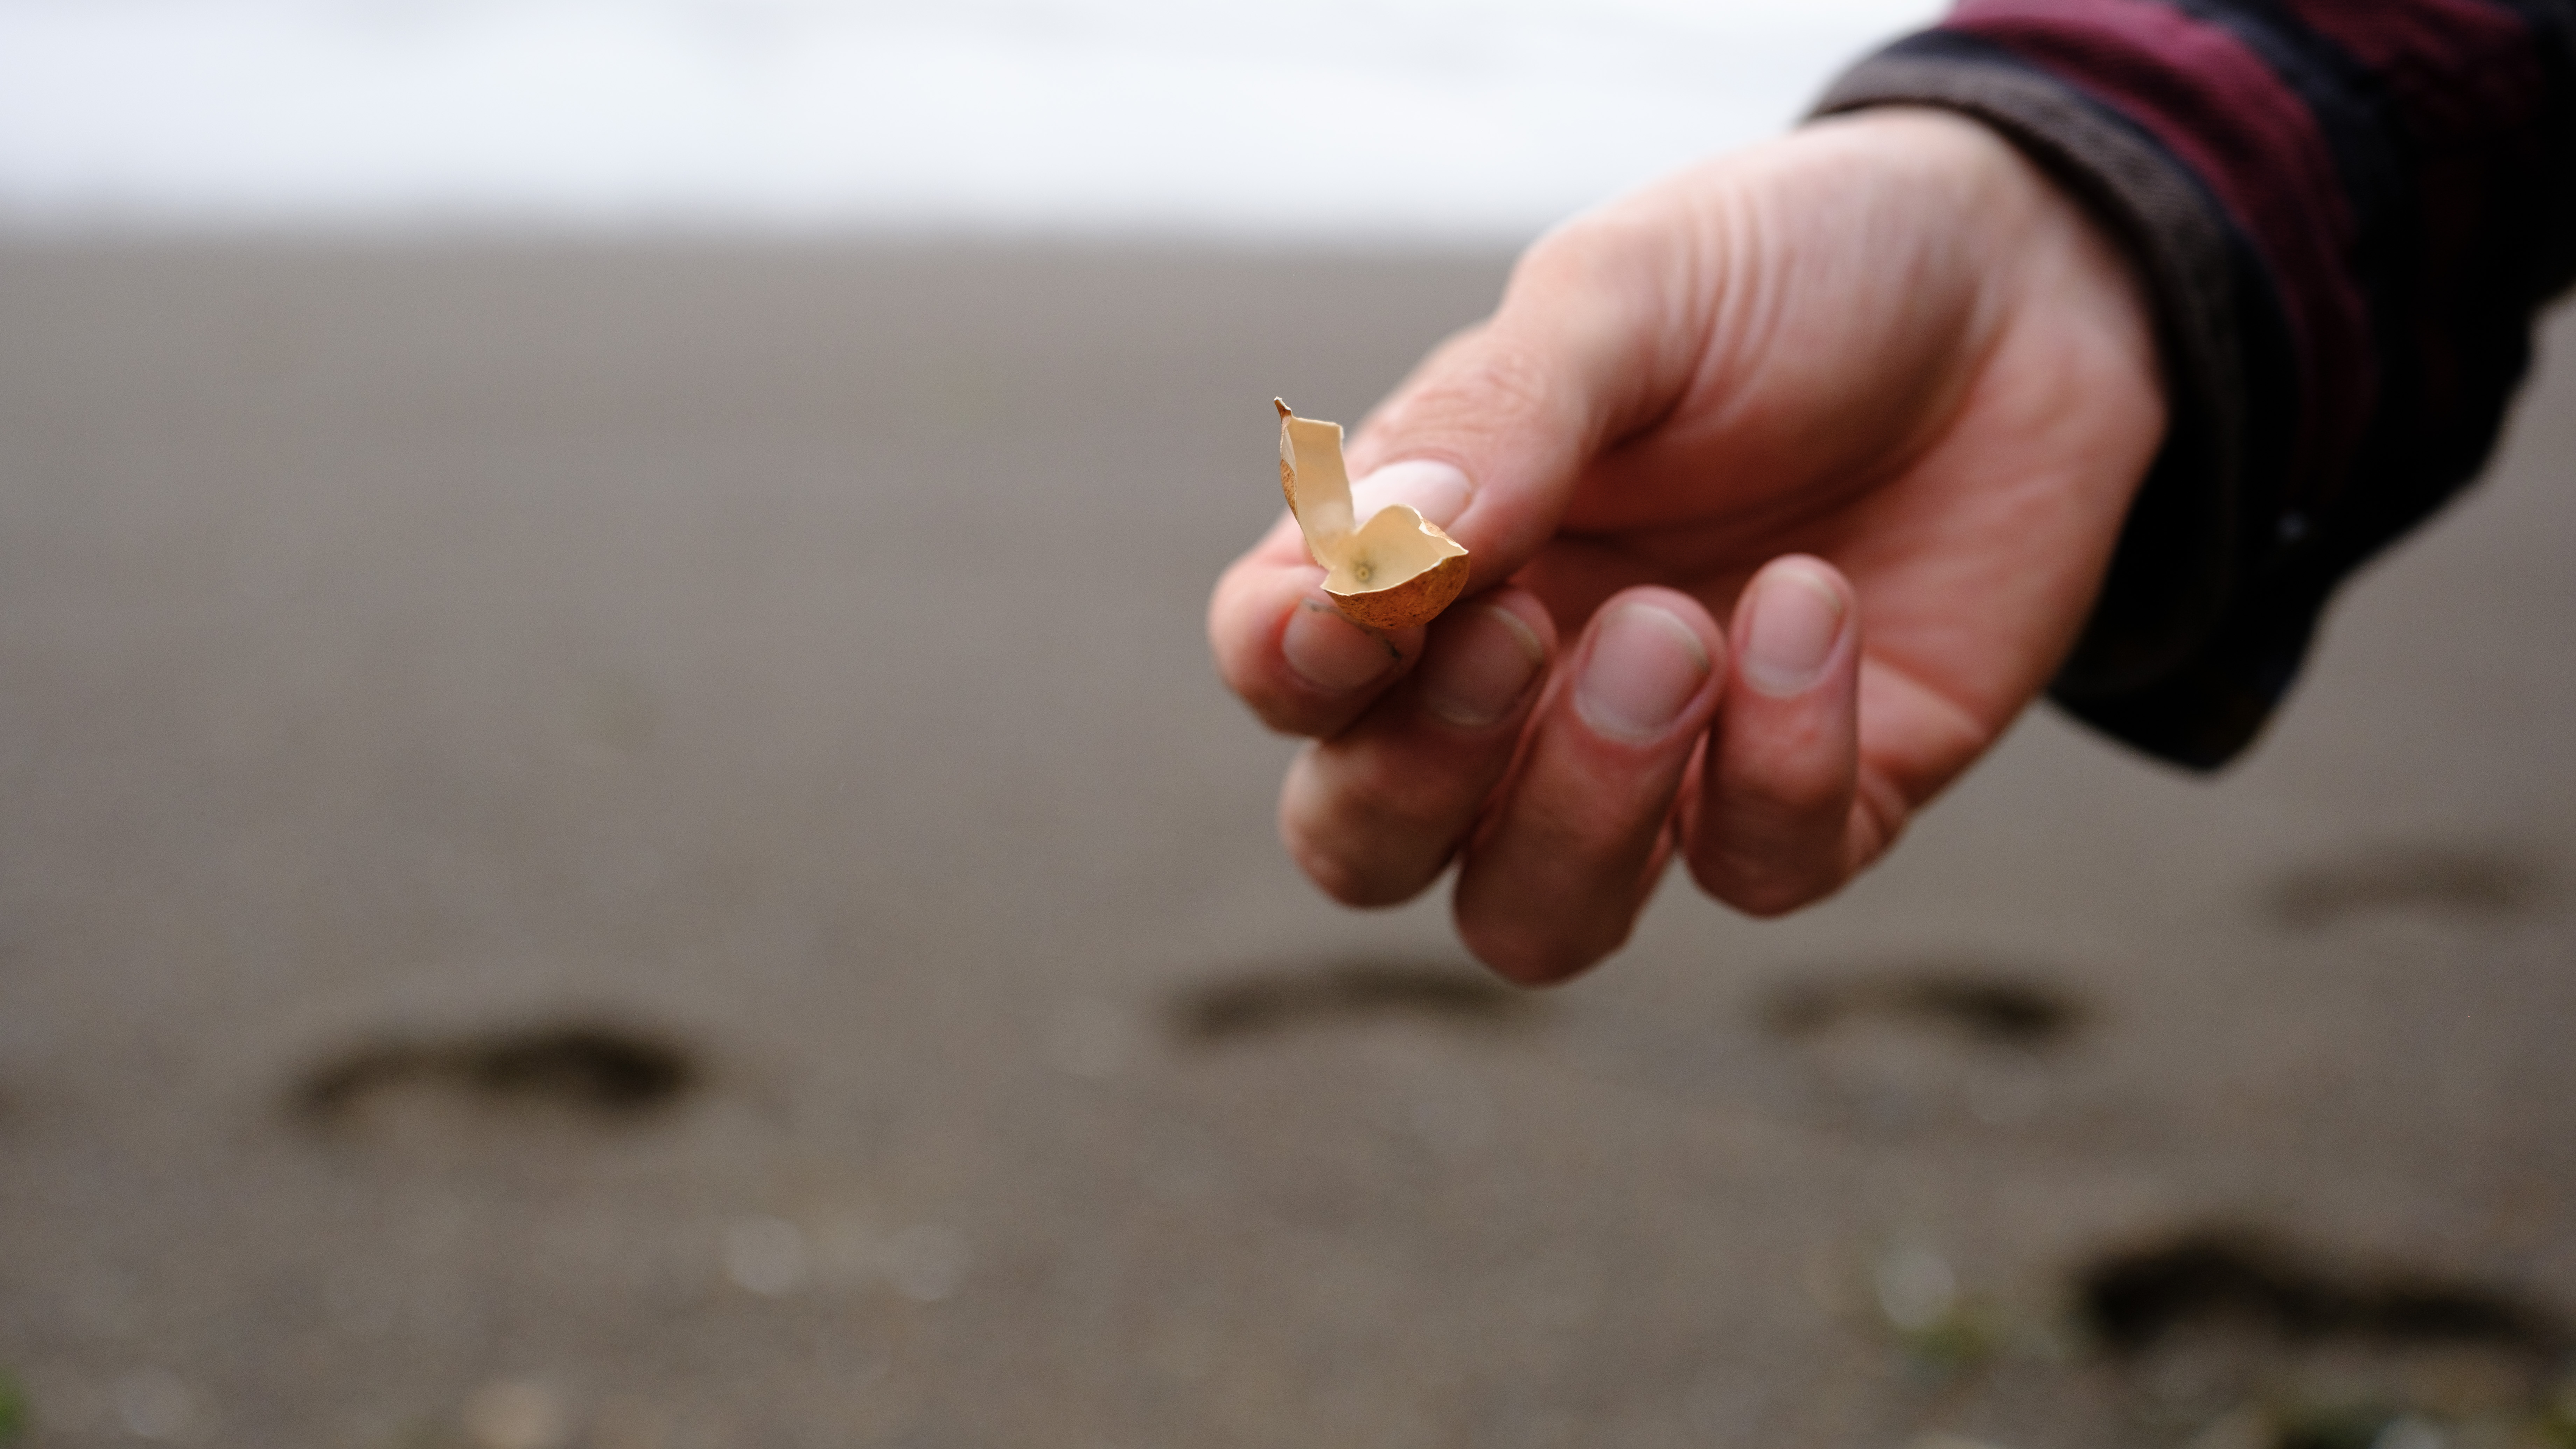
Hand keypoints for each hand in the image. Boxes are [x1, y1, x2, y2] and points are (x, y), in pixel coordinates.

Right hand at [1209, 108, 2164, 984]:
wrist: (2025, 290)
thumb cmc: (1790, 275)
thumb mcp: (1629, 296)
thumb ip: (1491, 421)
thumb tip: (1372, 557)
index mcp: (1427, 558)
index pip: (1283, 673)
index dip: (1289, 666)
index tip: (1354, 604)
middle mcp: (1510, 690)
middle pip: (1365, 850)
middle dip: (1420, 779)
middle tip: (1527, 631)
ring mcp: (1656, 769)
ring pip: (1532, 922)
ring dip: (1582, 809)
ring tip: (1676, 634)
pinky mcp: (1812, 805)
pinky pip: (1750, 873)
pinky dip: (1781, 761)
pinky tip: (1819, 604)